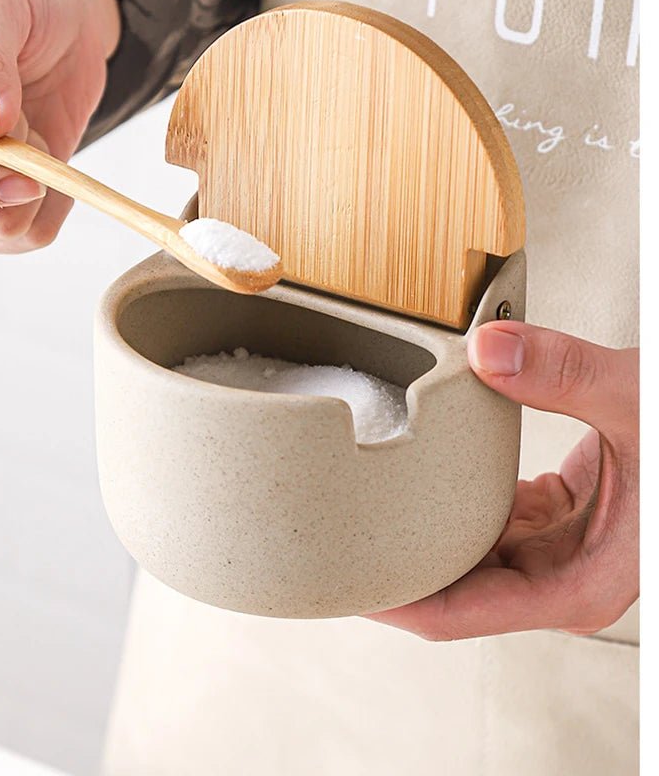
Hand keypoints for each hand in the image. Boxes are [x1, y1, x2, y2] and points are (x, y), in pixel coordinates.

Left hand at [370, 321, 638, 638]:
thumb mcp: (639, 403)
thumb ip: (566, 374)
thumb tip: (489, 350)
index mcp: (581, 584)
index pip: (462, 612)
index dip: (396, 600)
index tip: (343, 581)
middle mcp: (567, 576)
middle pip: (458, 585)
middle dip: (398, 562)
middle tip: (333, 531)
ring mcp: (564, 548)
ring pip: (474, 547)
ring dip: (426, 524)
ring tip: (364, 497)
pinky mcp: (565, 513)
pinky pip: (497, 513)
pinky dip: (462, 490)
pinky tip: (427, 465)